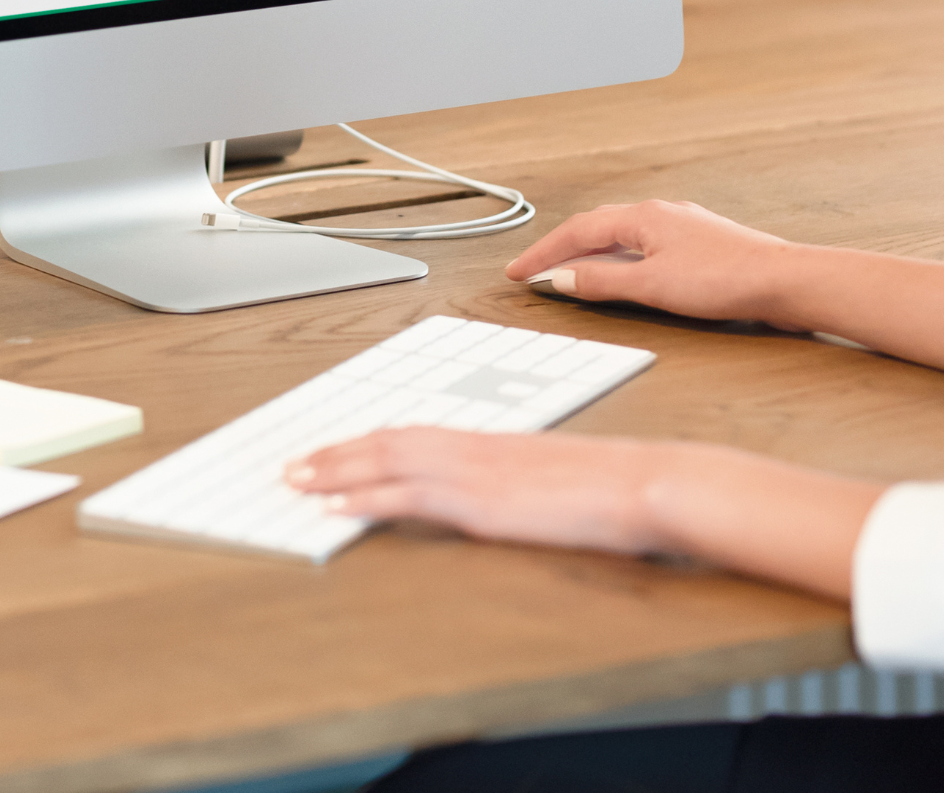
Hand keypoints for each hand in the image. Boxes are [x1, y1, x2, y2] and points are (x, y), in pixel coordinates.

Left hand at [286, 428, 669, 553]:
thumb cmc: (619, 486)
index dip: (373, 441)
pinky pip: (408, 496)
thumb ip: (530, 485)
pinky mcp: (481, 502)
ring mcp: (478, 471)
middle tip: (295, 463)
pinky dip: (364, 498)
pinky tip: (335, 508)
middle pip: (392, 440)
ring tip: (296, 480)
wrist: (648, 483)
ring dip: (336, 468)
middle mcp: (479, 449)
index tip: (340, 448)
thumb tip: (516, 502)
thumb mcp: (564, 481)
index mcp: (497, 443)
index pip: (420, 434)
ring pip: (389, 460)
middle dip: (339, 452)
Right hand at [505, 199, 796, 321]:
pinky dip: (620, 259)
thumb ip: (602, 282)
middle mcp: (660, 212)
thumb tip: (561, 278)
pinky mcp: (699, 244)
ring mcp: (681, 226)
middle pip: (597, 227)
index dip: (543, 253)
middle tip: (533, 271)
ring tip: (569, 274)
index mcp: (643, 216)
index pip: (578, 230)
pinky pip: (644, 245)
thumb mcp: (651, 286)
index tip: (517, 272)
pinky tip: (624, 275)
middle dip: (561, 249)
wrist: (785, 281)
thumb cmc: (725, 279)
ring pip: (622, 235)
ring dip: (591, 253)